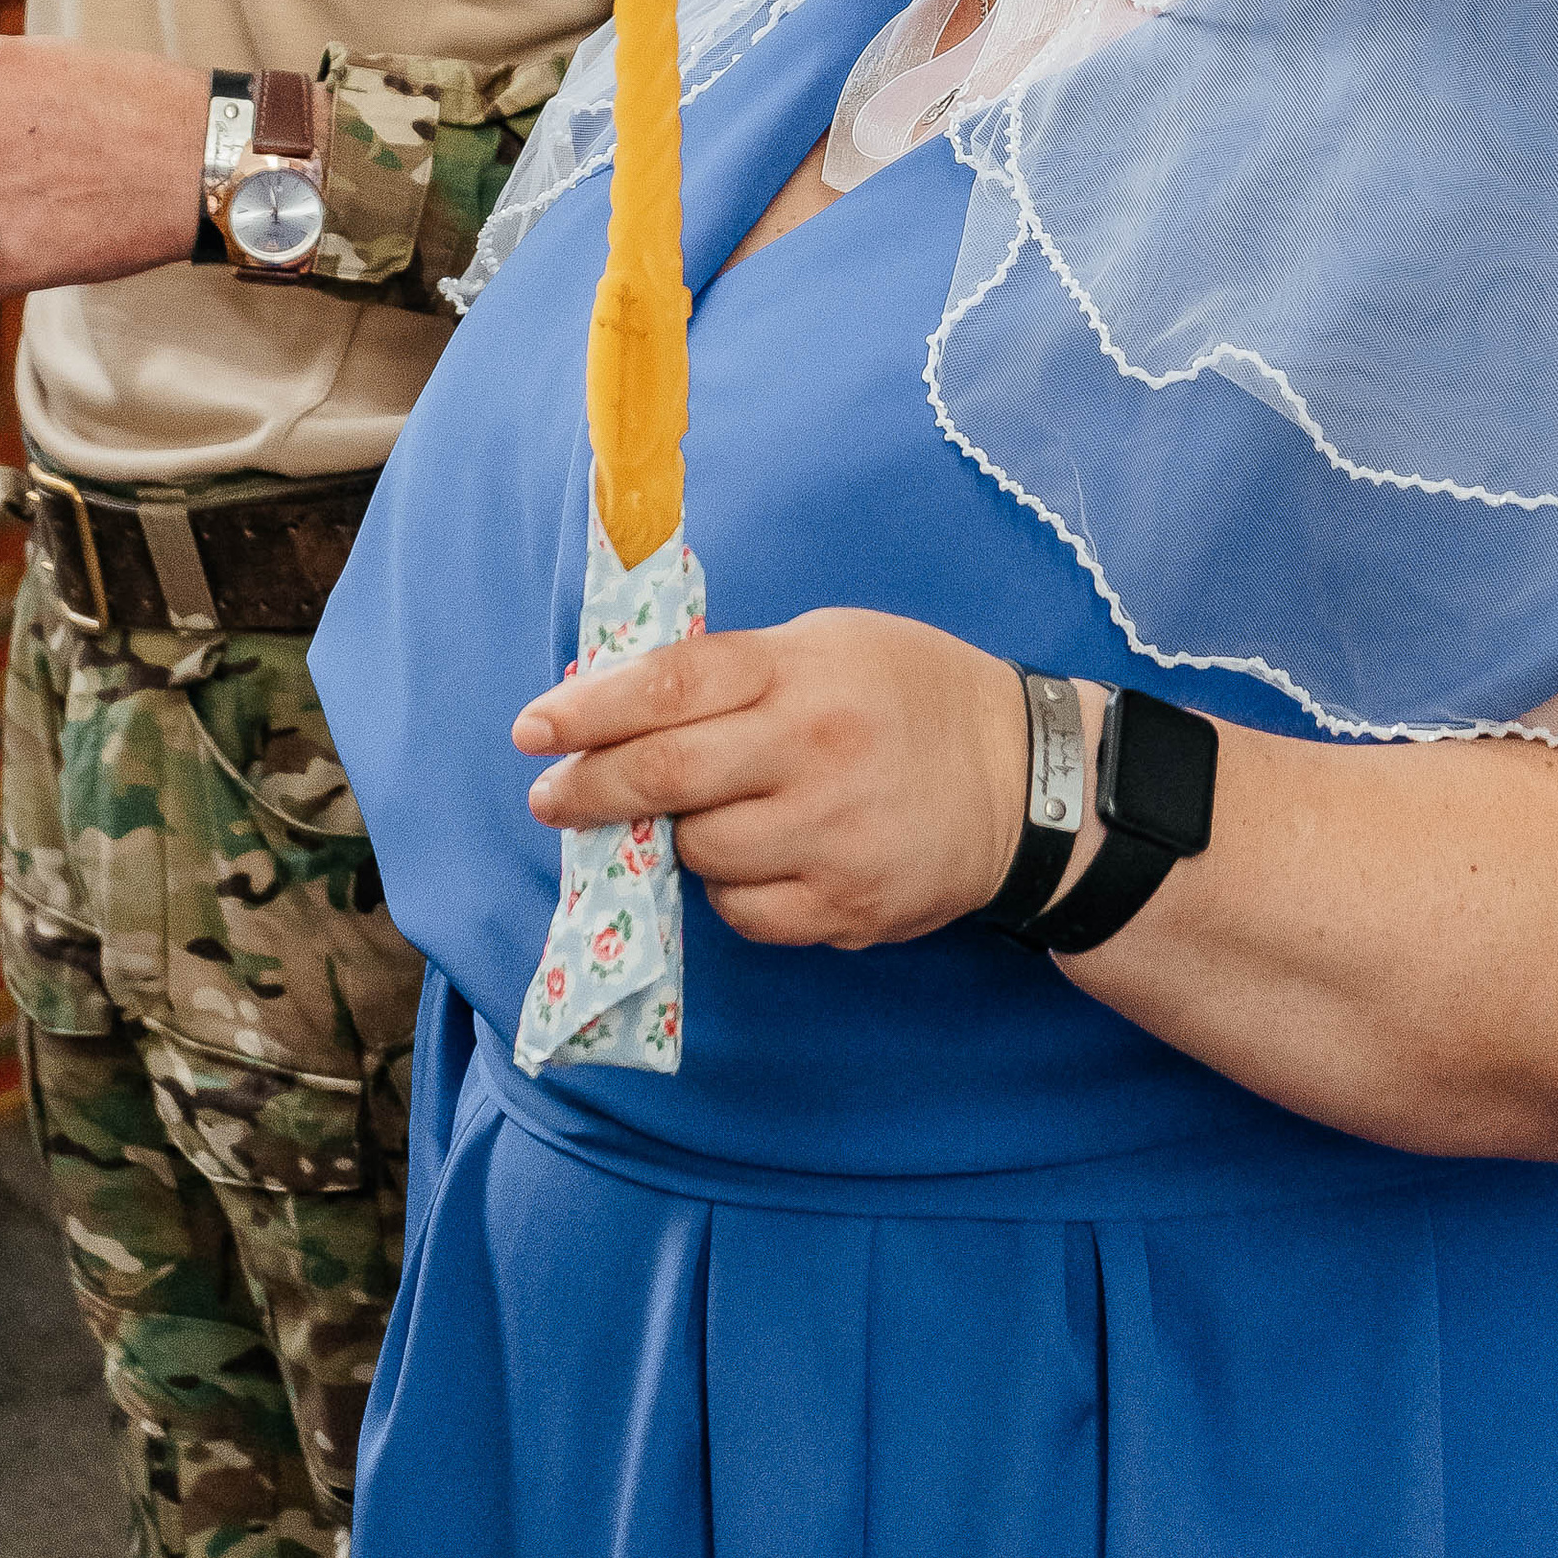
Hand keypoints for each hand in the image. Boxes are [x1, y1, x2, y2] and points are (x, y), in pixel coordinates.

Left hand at [515, 608, 1030, 949]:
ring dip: (671, 840)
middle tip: (550, 795)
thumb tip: (620, 704)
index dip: (588, 709)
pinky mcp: (849, 908)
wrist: (1024, 782)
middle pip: (667, 777)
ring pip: (700, 853)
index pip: (670, 685)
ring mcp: (832, 837)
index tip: (534, 727)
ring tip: (687, 819)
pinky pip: (746, 913)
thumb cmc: (909, 693)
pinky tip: (751, 859)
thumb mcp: (827, 643)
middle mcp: (813, 751)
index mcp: (801, 672)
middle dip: (588, 788)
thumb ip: (734, 672)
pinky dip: (728, 889)